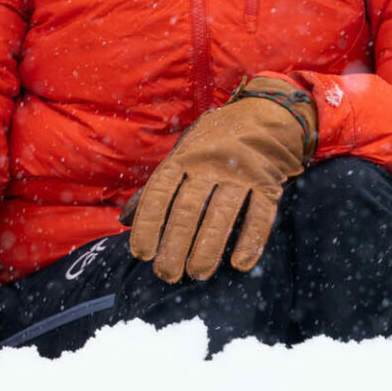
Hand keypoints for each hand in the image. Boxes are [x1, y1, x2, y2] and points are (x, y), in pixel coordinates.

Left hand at [122, 76, 316, 283]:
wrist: (263, 116)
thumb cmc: (211, 145)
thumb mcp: (180, 157)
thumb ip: (155, 189)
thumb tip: (123, 220)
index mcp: (183, 157)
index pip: (160, 193)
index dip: (148, 223)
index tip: (141, 253)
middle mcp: (208, 163)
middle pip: (188, 209)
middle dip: (174, 244)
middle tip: (165, 274)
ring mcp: (240, 172)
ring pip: (221, 214)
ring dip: (208, 247)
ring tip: (196, 274)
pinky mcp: (268, 183)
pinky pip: (260, 215)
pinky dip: (251, 240)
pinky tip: (239, 264)